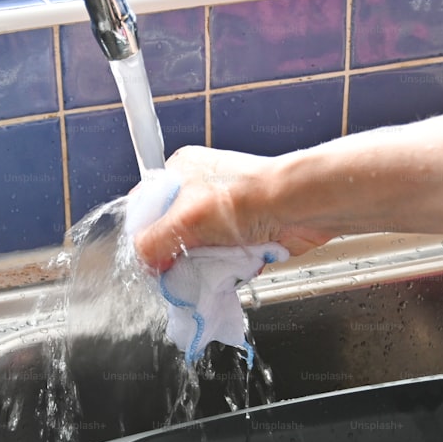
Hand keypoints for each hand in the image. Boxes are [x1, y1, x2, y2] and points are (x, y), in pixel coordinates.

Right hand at [132, 146, 331, 270]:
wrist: (300, 208)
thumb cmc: (247, 198)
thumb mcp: (185, 218)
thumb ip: (153, 242)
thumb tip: (142, 261)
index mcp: (180, 171)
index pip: (146, 208)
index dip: (145, 236)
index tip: (149, 259)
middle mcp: (200, 191)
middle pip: (172, 234)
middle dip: (177, 255)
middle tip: (179, 269)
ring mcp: (223, 214)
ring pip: (197, 252)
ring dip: (203, 265)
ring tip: (212, 266)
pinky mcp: (243, 234)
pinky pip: (221, 260)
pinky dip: (225, 269)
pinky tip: (232, 267)